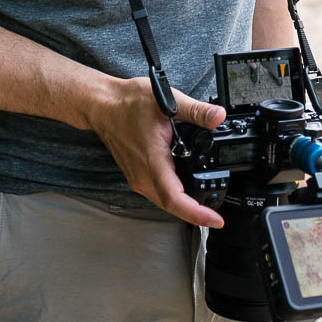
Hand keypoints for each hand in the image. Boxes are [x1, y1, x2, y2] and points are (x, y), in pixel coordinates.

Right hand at [86, 76, 226, 227]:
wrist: (102, 105)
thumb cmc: (127, 103)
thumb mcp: (167, 101)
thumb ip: (196, 111)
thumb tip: (218, 117)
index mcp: (152, 160)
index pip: (174, 198)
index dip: (196, 214)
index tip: (215, 220)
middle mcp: (142, 175)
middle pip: (171, 206)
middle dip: (195, 214)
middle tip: (216, 216)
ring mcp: (137, 177)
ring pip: (164, 202)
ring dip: (184, 206)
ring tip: (205, 206)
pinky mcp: (136, 175)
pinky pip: (157, 193)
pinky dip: (173, 196)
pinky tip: (185, 190)